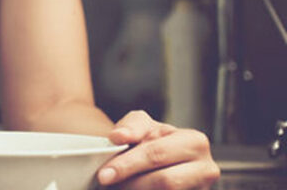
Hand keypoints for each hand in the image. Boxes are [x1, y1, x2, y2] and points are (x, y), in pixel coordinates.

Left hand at [96, 110, 219, 188]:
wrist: (163, 161)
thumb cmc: (153, 142)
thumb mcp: (144, 126)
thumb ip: (131, 126)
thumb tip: (119, 137)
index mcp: (195, 142)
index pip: (157, 154)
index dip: (128, 164)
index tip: (103, 174)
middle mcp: (206, 169)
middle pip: (165, 181)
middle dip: (131, 183)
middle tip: (106, 183)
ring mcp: (203, 189)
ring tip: (118, 186)